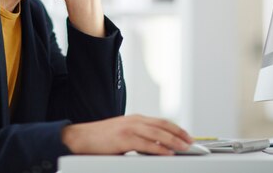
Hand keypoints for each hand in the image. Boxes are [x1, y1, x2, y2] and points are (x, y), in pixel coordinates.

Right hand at [61, 114, 192, 155]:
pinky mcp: (123, 139)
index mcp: (135, 119)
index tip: (187, 135)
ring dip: (173, 141)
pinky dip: (159, 148)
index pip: (161, 122)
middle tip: (191, 141)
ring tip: (184, 147)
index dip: (176, 128)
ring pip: (157, 134)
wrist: (81, 138)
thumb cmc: (101, 138)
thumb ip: (139, 137)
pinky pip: (145, 144)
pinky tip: (167, 153)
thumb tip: (155, 147)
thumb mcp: (123, 134)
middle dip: (179, 134)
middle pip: (162, 125)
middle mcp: (134, 121)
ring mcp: (128, 128)